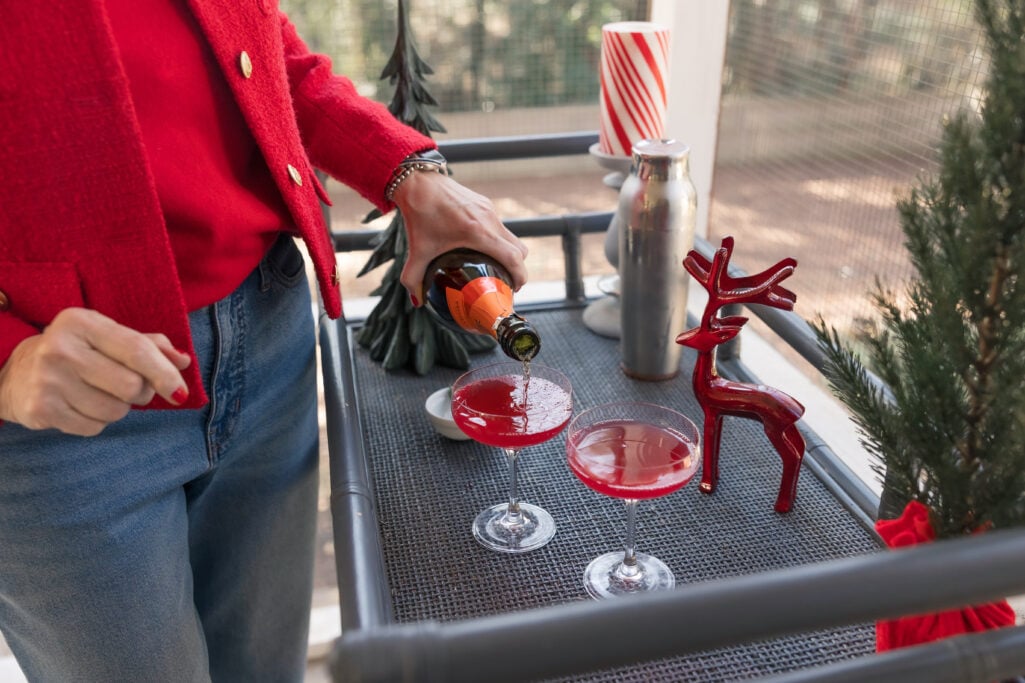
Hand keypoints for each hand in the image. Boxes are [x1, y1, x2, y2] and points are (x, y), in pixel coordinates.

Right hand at [0, 308, 191, 435]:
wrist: (15, 372)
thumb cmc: (77, 352)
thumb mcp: (108, 337)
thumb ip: (149, 345)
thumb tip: (184, 361)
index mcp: (81, 323)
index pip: (136, 350)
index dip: (165, 374)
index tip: (180, 393)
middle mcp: (60, 348)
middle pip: (131, 386)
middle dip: (140, 392)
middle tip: (127, 387)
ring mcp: (47, 380)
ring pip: (116, 411)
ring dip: (118, 408)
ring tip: (97, 393)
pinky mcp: (41, 409)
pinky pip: (95, 427)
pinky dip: (96, 422)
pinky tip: (79, 405)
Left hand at [391, 171, 528, 303]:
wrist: (417, 181)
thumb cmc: (419, 213)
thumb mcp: (417, 250)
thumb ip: (413, 278)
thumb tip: (417, 301)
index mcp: (479, 232)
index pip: (513, 257)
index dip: (520, 276)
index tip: (515, 289)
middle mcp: (489, 220)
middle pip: (519, 249)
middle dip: (518, 268)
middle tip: (505, 282)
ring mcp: (489, 210)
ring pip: (510, 237)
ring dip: (508, 253)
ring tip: (493, 267)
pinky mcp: (484, 203)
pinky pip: (499, 226)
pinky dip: (497, 240)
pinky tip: (480, 247)